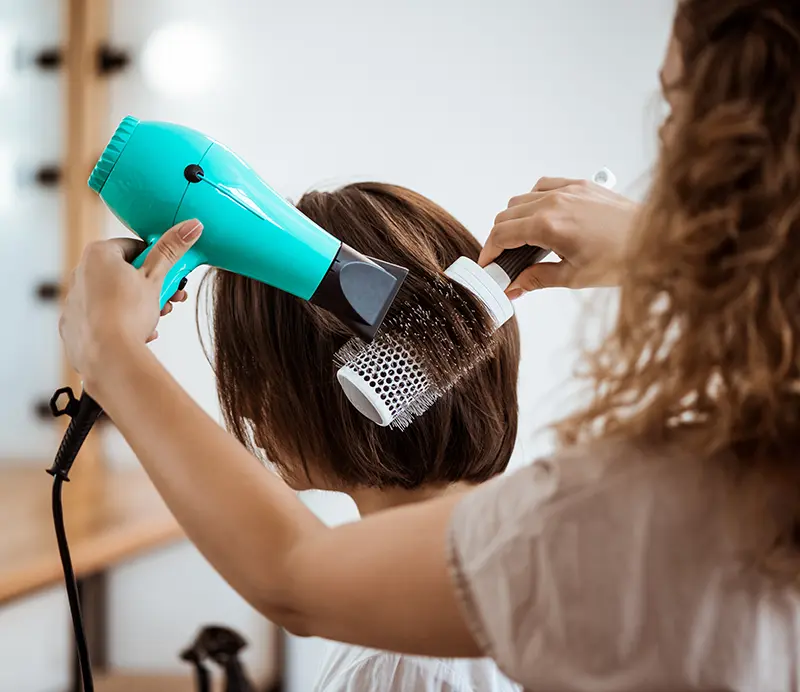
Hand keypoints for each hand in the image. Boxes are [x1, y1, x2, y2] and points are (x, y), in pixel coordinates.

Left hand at [59, 219, 202, 381]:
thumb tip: (191, 225)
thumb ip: (172, 249)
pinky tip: (139, 333)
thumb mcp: (157, 277)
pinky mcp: (73, 326)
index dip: (156, 260)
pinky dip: (120, 323)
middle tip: (169, 298)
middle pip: (124, 273)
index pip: (133, 247)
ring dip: (139, 305)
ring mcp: (74, 301)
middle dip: (151, 286)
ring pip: (114, 296)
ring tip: (156, 318)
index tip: (169, 273)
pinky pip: (102, 319)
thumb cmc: (128, 313)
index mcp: (98, 255)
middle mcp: (80, 273)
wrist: (108, 355)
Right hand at [479, 177, 638, 294]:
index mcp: (548, 225)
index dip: (489, 252)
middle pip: (506, 215)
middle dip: (499, 238)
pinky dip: (534, 201)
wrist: (659, 241)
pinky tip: (542, 219)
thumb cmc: (623, 260)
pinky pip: (544, 186)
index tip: (488, 265)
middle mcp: (554, 201)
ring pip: (522, 199)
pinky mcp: (581, 185)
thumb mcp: (573, 277)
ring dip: (515, 219)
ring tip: (524, 242)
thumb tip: (512, 288)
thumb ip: (535, 279)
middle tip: (505, 260)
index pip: (502, 234)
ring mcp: (568, 189)